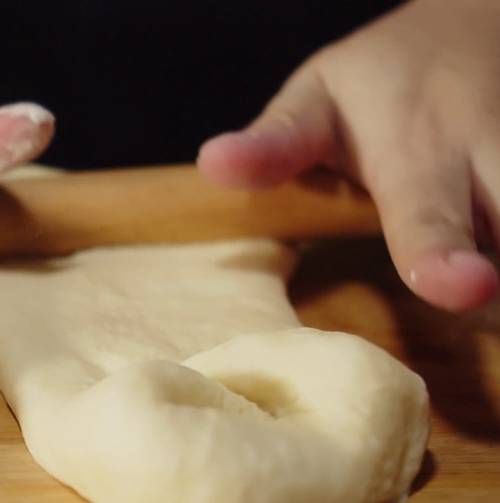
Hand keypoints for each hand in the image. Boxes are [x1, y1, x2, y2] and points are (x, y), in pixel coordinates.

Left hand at [198, 0, 499, 311]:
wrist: (479, 21)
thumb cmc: (383, 80)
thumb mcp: (318, 97)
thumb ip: (277, 142)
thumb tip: (215, 165)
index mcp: (419, 154)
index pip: (429, 217)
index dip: (443, 256)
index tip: (462, 288)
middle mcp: (490, 161)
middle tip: (487, 292)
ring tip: (487, 280)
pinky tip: (496, 256)